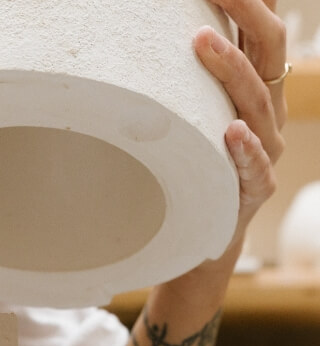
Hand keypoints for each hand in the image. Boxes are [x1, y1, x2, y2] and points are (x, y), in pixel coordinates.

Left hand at [195, 0, 286, 245]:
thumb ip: (192, 77)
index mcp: (258, 84)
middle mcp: (269, 110)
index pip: (263, 28)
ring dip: (231, 69)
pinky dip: (246, 148)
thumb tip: (169, 36)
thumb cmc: (195, 163)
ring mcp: (267, 149)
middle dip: (245, 13)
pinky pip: (256, 166)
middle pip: (269, 50)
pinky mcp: (257, 189)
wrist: (203, 232)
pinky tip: (233, 132)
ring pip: (256, 102)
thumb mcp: (196, 113)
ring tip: (203, 42)